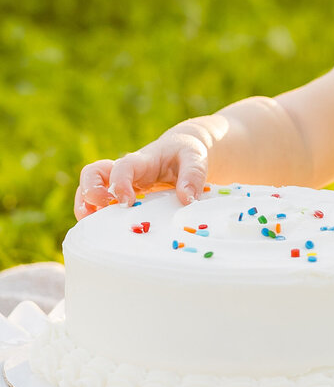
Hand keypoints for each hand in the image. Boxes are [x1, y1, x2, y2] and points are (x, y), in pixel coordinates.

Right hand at [74, 128, 210, 219]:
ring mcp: (119, 185)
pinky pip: (99, 205)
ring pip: (88, 189)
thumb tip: (187, 199)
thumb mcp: (195, 158)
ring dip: (84, 207)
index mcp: (142, 161)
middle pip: (92, 173)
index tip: (127, 202)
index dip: (119, 183)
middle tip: (100, 210)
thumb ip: (192, 175)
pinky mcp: (121, 197)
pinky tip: (101, 234)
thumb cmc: (186, 154)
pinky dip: (95, 218)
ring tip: (89, 225)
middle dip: (90, 191)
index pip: (122, 167)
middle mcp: (124, 172)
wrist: (183, 152)